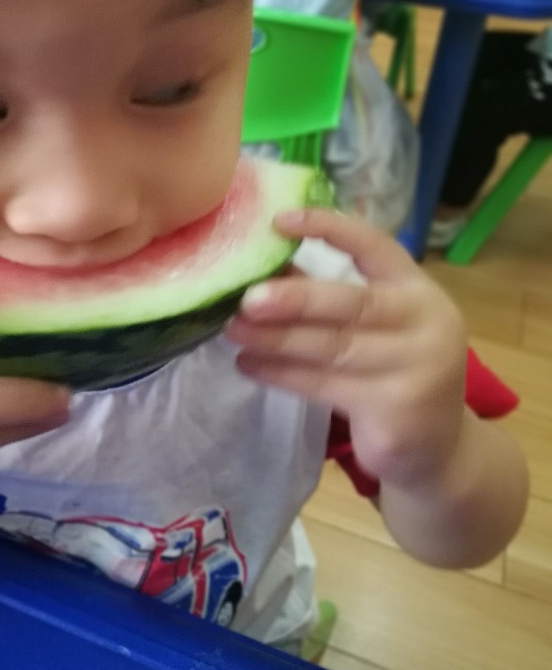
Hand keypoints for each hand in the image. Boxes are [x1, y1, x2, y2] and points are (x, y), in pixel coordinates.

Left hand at [226, 209, 466, 490]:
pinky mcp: (394, 411)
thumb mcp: (378, 326)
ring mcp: (415, 370)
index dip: (330, 229)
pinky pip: (324, 386)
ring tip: (232, 331)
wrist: (437, 448)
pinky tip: (250, 364)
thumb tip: (264, 269)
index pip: (375, 246)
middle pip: (352, 304)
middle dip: (295, 299)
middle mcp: (425, 324)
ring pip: (332, 348)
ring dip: (275, 339)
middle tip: (246, 298)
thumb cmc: (395, 370)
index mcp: (418, 290)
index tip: (279, 222)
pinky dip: (281, 373)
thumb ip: (332, 297)